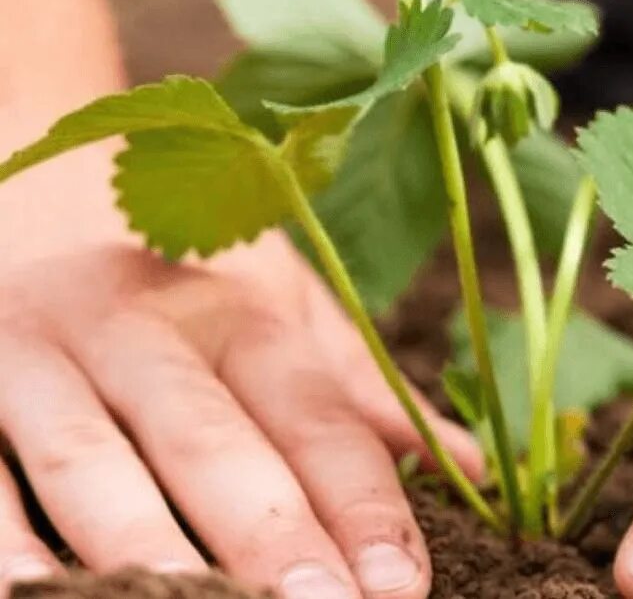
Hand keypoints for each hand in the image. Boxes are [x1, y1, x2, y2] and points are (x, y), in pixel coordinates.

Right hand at [0, 141, 480, 598]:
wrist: (42, 191)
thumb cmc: (186, 270)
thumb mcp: (280, 307)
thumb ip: (358, 391)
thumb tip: (468, 464)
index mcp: (239, 311)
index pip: (313, 413)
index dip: (361, 500)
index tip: (403, 585)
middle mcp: (144, 325)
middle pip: (210, 438)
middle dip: (265, 533)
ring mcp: (43, 352)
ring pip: (92, 458)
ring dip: (140, 547)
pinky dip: (3, 540)